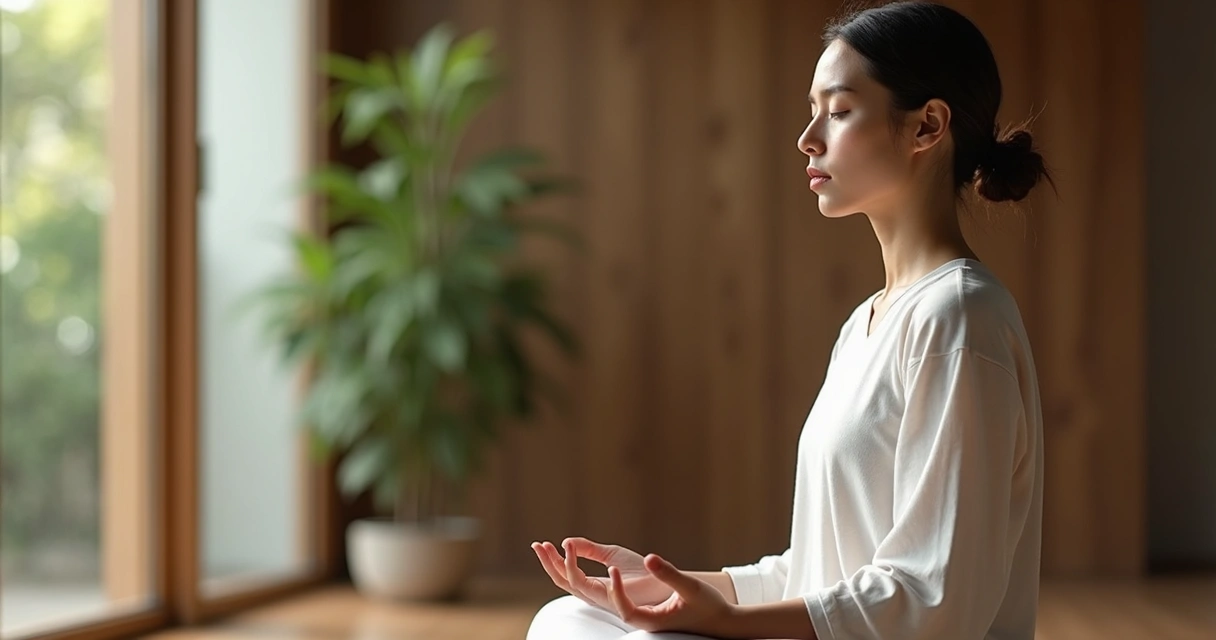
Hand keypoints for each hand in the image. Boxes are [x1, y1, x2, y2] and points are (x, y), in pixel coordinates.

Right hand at [531, 537, 674, 610]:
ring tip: (551, 544)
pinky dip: (573, 565)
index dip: (551, 559)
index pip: (565, 573)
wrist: (662, 581)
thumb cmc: (642, 571)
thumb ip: (589, 549)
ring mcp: (598, 596)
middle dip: (547, 563)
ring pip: (567, 583)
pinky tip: (570, 547)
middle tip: (537, 545)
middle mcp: (592, 593)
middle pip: (561, 580)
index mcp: (592, 584)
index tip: (540, 543)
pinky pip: (582, 583)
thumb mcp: (611, 554)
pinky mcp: (606, 597)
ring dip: (555, 563)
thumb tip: (567, 541)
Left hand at [606, 553, 735, 635]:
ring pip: (624, 609)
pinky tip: (621, 579)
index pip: (625, 609)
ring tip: (609, 572)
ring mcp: (652, 621)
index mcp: (655, 621)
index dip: (617, 590)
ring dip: (615, 591)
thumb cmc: (710, 607)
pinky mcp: (657, 616)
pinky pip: (632, 606)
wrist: (724, 622)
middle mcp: (650, 623)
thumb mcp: (689, 586)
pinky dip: (623, 593)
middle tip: (608, 568)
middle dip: (610, 590)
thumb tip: (648, 558)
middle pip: (619, 610)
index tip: (614, 569)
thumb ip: (668, 573)